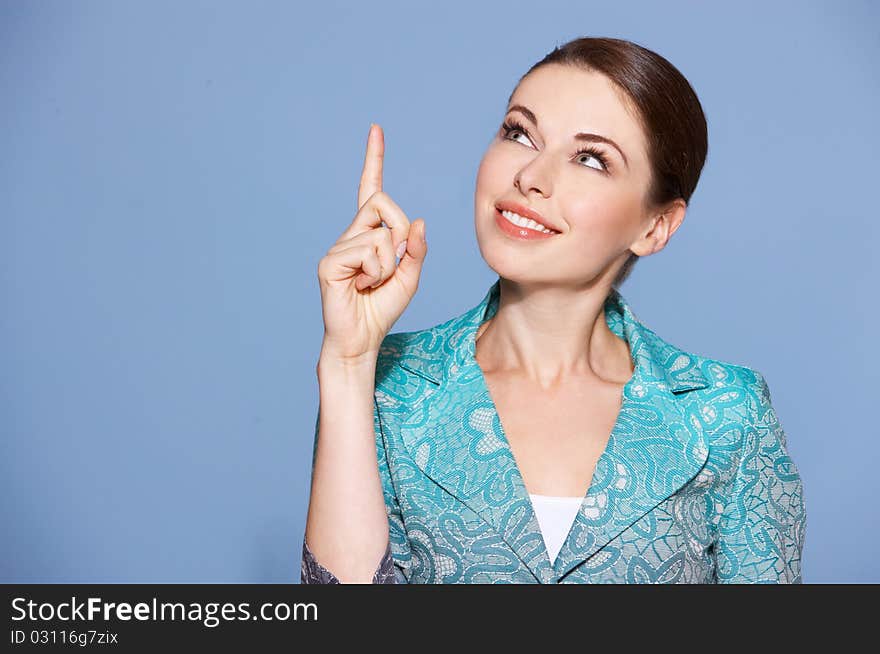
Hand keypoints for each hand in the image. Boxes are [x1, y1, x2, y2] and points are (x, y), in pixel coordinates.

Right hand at [316, 123, 427, 360]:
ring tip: (373, 284)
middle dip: (401, 233)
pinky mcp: (330, 262)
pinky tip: (362, 287)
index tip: (376, 129)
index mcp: (369, 234)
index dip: (374, 159)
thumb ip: (416, 250)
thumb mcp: (411, 277)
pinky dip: (376, 273)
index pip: (371, 189)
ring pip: (381, 234)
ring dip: (389, 264)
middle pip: (384, 204)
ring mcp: (338, 247)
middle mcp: (351, 234)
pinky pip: (368, 252)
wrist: (361, 339)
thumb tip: (418, 222)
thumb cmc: (382, 308)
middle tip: (395, 265)